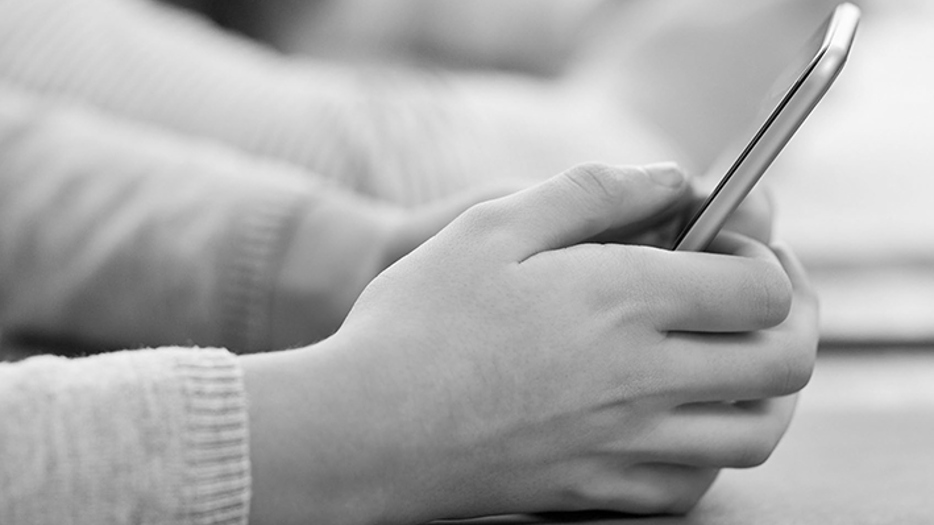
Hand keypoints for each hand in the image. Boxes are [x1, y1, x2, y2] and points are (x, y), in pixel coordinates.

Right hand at [244, 162, 818, 523]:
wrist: (363, 428)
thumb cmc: (419, 320)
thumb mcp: (494, 224)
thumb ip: (593, 192)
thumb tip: (670, 179)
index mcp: (623, 301)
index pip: (760, 287)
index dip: (767, 258)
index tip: (733, 245)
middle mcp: (642, 378)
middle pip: (785, 363)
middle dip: (793, 320)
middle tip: (757, 298)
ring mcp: (624, 444)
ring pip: (756, 434)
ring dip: (765, 390)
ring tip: (728, 360)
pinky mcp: (596, 489)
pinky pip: (693, 487)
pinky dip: (708, 452)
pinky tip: (676, 424)